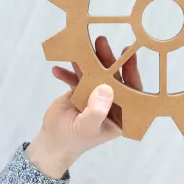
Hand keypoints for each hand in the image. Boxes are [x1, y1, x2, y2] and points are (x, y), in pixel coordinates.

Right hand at [25, 37, 141, 178]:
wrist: (51, 142)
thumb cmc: (72, 140)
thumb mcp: (86, 128)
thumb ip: (96, 111)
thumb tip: (106, 89)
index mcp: (121, 115)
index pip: (132, 91)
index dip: (132, 73)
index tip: (129, 55)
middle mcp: (112, 103)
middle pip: (113, 77)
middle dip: (108, 60)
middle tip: (102, 42)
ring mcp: (97, 95)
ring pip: (96, 73)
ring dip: (89, 60)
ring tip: (83, 45)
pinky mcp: (82, 90)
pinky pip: (78, 77)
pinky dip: (68, 72)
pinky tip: (57, 69)